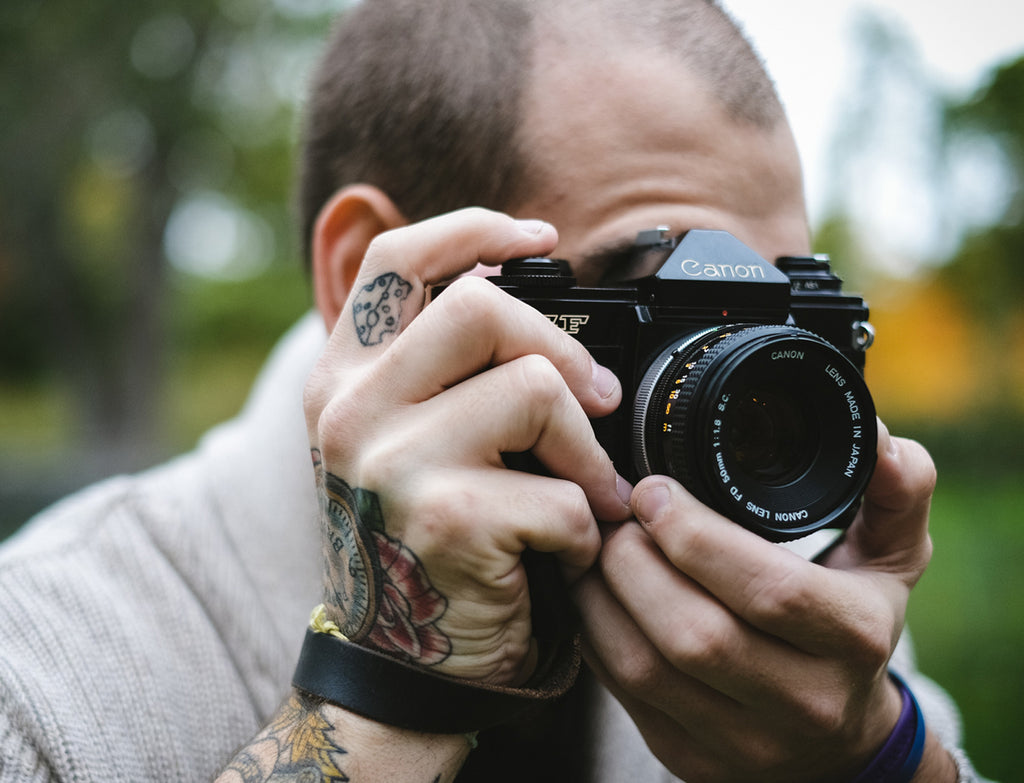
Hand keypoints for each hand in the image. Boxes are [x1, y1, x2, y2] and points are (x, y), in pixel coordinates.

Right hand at [303, 208, 630, 684]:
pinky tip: (561, 556)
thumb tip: (521, 287)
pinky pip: (562, 492)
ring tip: (586, 494)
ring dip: (587, 453)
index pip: (393, 260)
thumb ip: (440, 372)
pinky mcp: (447, 518)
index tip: (538, 237)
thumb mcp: (405, 444)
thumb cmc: (421, 548)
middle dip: (561, 350)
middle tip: (598, 401)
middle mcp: (351, 410)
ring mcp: (392, 462)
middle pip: (481, 306)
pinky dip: (584, 529)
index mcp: (342, 380)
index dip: (471, 228)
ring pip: (536, 390)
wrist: (399, 669)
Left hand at [575, 420, 941, 781]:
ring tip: (595, 545)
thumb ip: (894, 490)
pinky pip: (622, 693)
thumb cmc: (855, 627)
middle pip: (696, 635)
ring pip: (645, 669)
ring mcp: (744, 742)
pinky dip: (595, 633)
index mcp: (853, 638)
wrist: (841, 746)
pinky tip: (595, 592)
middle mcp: (804, 702)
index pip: (771, 592)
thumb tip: (877, 437)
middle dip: (634, 560)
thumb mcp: (893, 558)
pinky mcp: (690, 758)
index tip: (654, 491)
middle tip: (614, 514)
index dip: (699, 538)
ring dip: (602, 595)